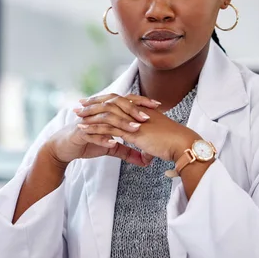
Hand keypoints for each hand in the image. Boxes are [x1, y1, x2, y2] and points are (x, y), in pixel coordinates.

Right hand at [43, 94, 160, 167]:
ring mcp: (88, 122)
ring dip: (121, 124)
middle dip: (133, 110)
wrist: (64, 148)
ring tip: (135, 130)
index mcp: (106, 112)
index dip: (141, 102)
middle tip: (148, 117)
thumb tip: (145, 160)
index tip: (157, 105)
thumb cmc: (87, 143)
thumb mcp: (110, 148)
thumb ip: (127, 151)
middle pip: (117, 105)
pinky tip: (114, 143)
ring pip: (106, 119)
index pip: (125, 101)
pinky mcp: (79, 133)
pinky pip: (92, 134)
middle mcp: (97, 113)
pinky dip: (103, 138)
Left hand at [75, 94, 201, 161]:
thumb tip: (145, 157)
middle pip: (111, 103)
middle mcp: (136, 112)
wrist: (182, 145)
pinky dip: (95, 128)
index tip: (93, 100)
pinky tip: (84, 130)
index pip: (120, 101)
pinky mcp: (132, 131)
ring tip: (77, 116)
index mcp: (142, 111)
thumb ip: (148, 148)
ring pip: (107, 114)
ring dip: (90, 115)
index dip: (106, 100)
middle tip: (80, 104)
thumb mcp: (157, 145)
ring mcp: (134, 120)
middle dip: (94, 103)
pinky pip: (109, 128)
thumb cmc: (173, 145)